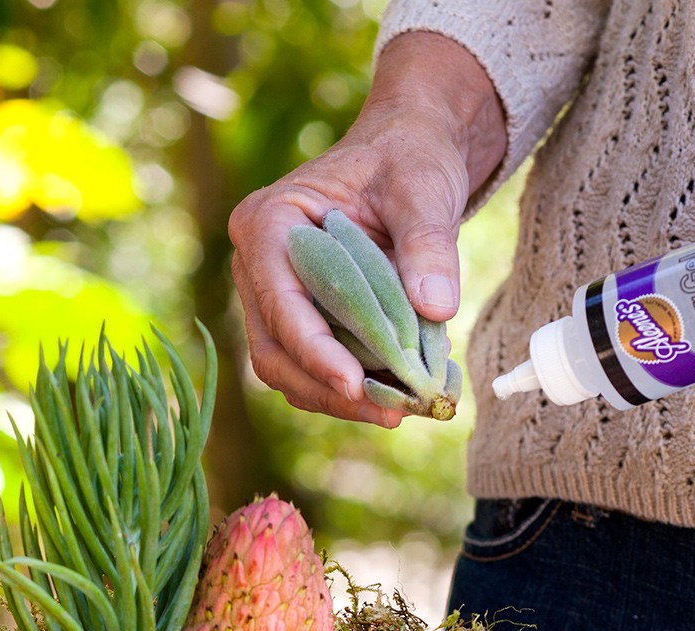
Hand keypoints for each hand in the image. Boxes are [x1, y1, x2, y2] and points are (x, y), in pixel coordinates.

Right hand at [227, 31, 505, 427]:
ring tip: (401, 410)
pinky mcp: (299, 322)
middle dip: (328, 389)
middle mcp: (257, 266)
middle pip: (275, 351)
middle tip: (389, 413)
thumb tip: (437, 309)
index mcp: (268, 222)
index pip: (280, 304)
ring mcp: (273, 299)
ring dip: (341, 400)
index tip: (355, 384)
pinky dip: (353, 390)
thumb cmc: (409, 158)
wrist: (409, 153)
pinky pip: (313, 370)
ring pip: (289, 371)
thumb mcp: (424, 188)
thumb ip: (427, 244)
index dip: (314, 351)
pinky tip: (396, 396)